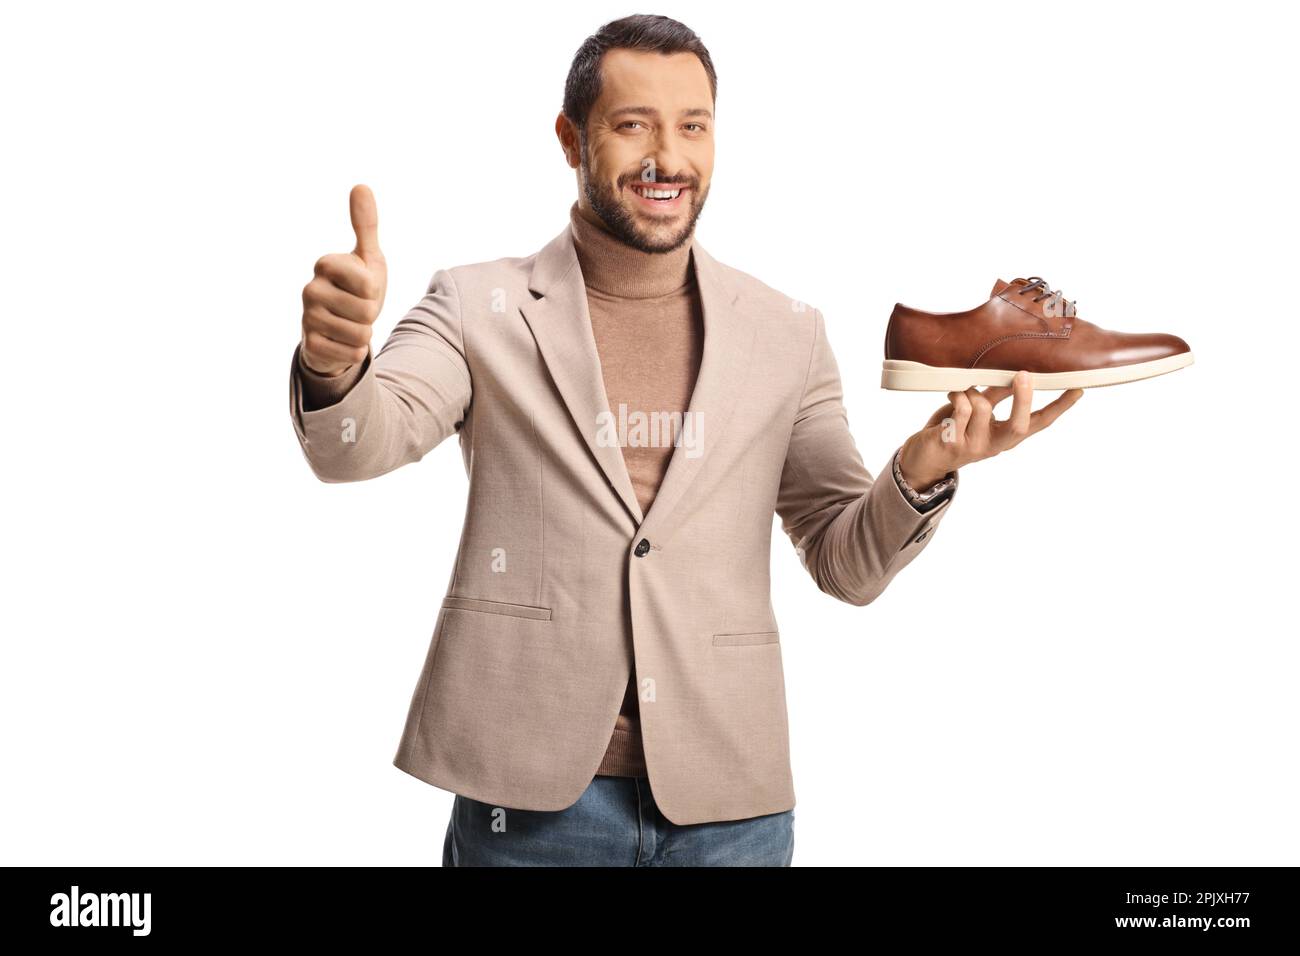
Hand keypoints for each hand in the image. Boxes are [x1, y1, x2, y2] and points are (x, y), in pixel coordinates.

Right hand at [299, 184, 387, 375]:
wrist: (340, 327)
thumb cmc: (357, 288)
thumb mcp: (368, 258)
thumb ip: (366, 224)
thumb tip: (361, 186)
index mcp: (325, 264)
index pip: (368, 283)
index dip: (374, 289)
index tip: (363, 286)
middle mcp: (310, 289)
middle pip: (368, 311)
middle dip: (372, 314)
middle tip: (357, 308)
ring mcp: (307, 318)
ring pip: (361, 334)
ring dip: (364, 333)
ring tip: (350, 323)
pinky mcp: (310, 345)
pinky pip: (352, 353)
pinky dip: (354, 350)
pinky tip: (341, 341)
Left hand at [898, 371, 1082, 487]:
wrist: (922, 458)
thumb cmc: (954, 428)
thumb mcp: (980, 411)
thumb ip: (997, 394)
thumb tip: (1015, 372)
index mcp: (1007, 436)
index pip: (1040, 422)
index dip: (1060, 407)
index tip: (1078, 389)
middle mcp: (996, 444)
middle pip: (1019, 425)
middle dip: (1023, 399)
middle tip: (1024, 374)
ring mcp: (975, 446)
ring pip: (982, 406)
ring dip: (971, 390)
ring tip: (961, 391)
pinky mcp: (953, 444)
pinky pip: (961, 408)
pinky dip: (957, 394)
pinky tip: (951, 394)